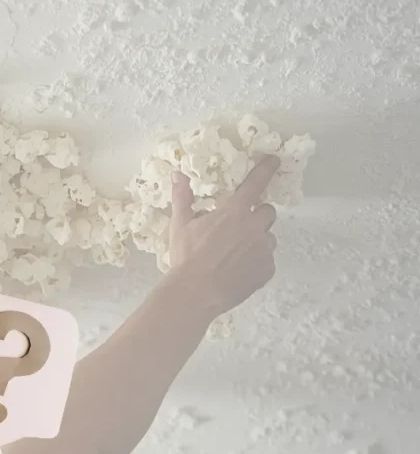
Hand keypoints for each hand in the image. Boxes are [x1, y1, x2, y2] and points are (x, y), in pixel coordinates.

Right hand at [167, 154, 279, 318]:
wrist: (195, 293)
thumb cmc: (186, 257)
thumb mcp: (180, 225)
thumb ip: (183, 198)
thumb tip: (178, 175)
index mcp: (234, 212)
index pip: (256, 184)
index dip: (266, 169)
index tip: (274, 160)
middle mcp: (254, 227)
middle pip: (268, 211)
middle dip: (257, 216)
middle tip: (238, 228)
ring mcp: (263, 250)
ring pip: (268, 237)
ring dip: (257, 240)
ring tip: (235, 254)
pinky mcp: (267, 270)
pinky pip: (266, 260)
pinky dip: (256, 262)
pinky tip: (238, 270)